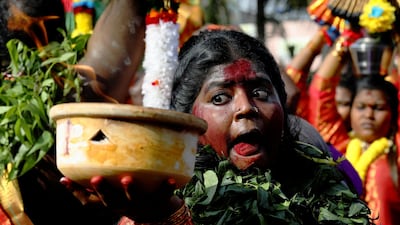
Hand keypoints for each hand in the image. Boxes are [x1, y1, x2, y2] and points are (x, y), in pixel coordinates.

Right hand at [60, 175, 182, 222]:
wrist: (156, 211)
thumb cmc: (126, 197)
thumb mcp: (108, 196)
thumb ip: (88, 188)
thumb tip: (62, 178)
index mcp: (110, 203)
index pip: (90, 201)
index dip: (77, 192)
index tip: (65, 179)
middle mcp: (124, 205)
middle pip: (111, 201)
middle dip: (103, 191)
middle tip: (96, 179)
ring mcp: (142, 204)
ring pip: (134, 199)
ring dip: (130, 190)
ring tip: (126, 179)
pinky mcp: (159, 200)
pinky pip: (163, 194)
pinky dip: (166, 187)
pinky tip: (170, 179)